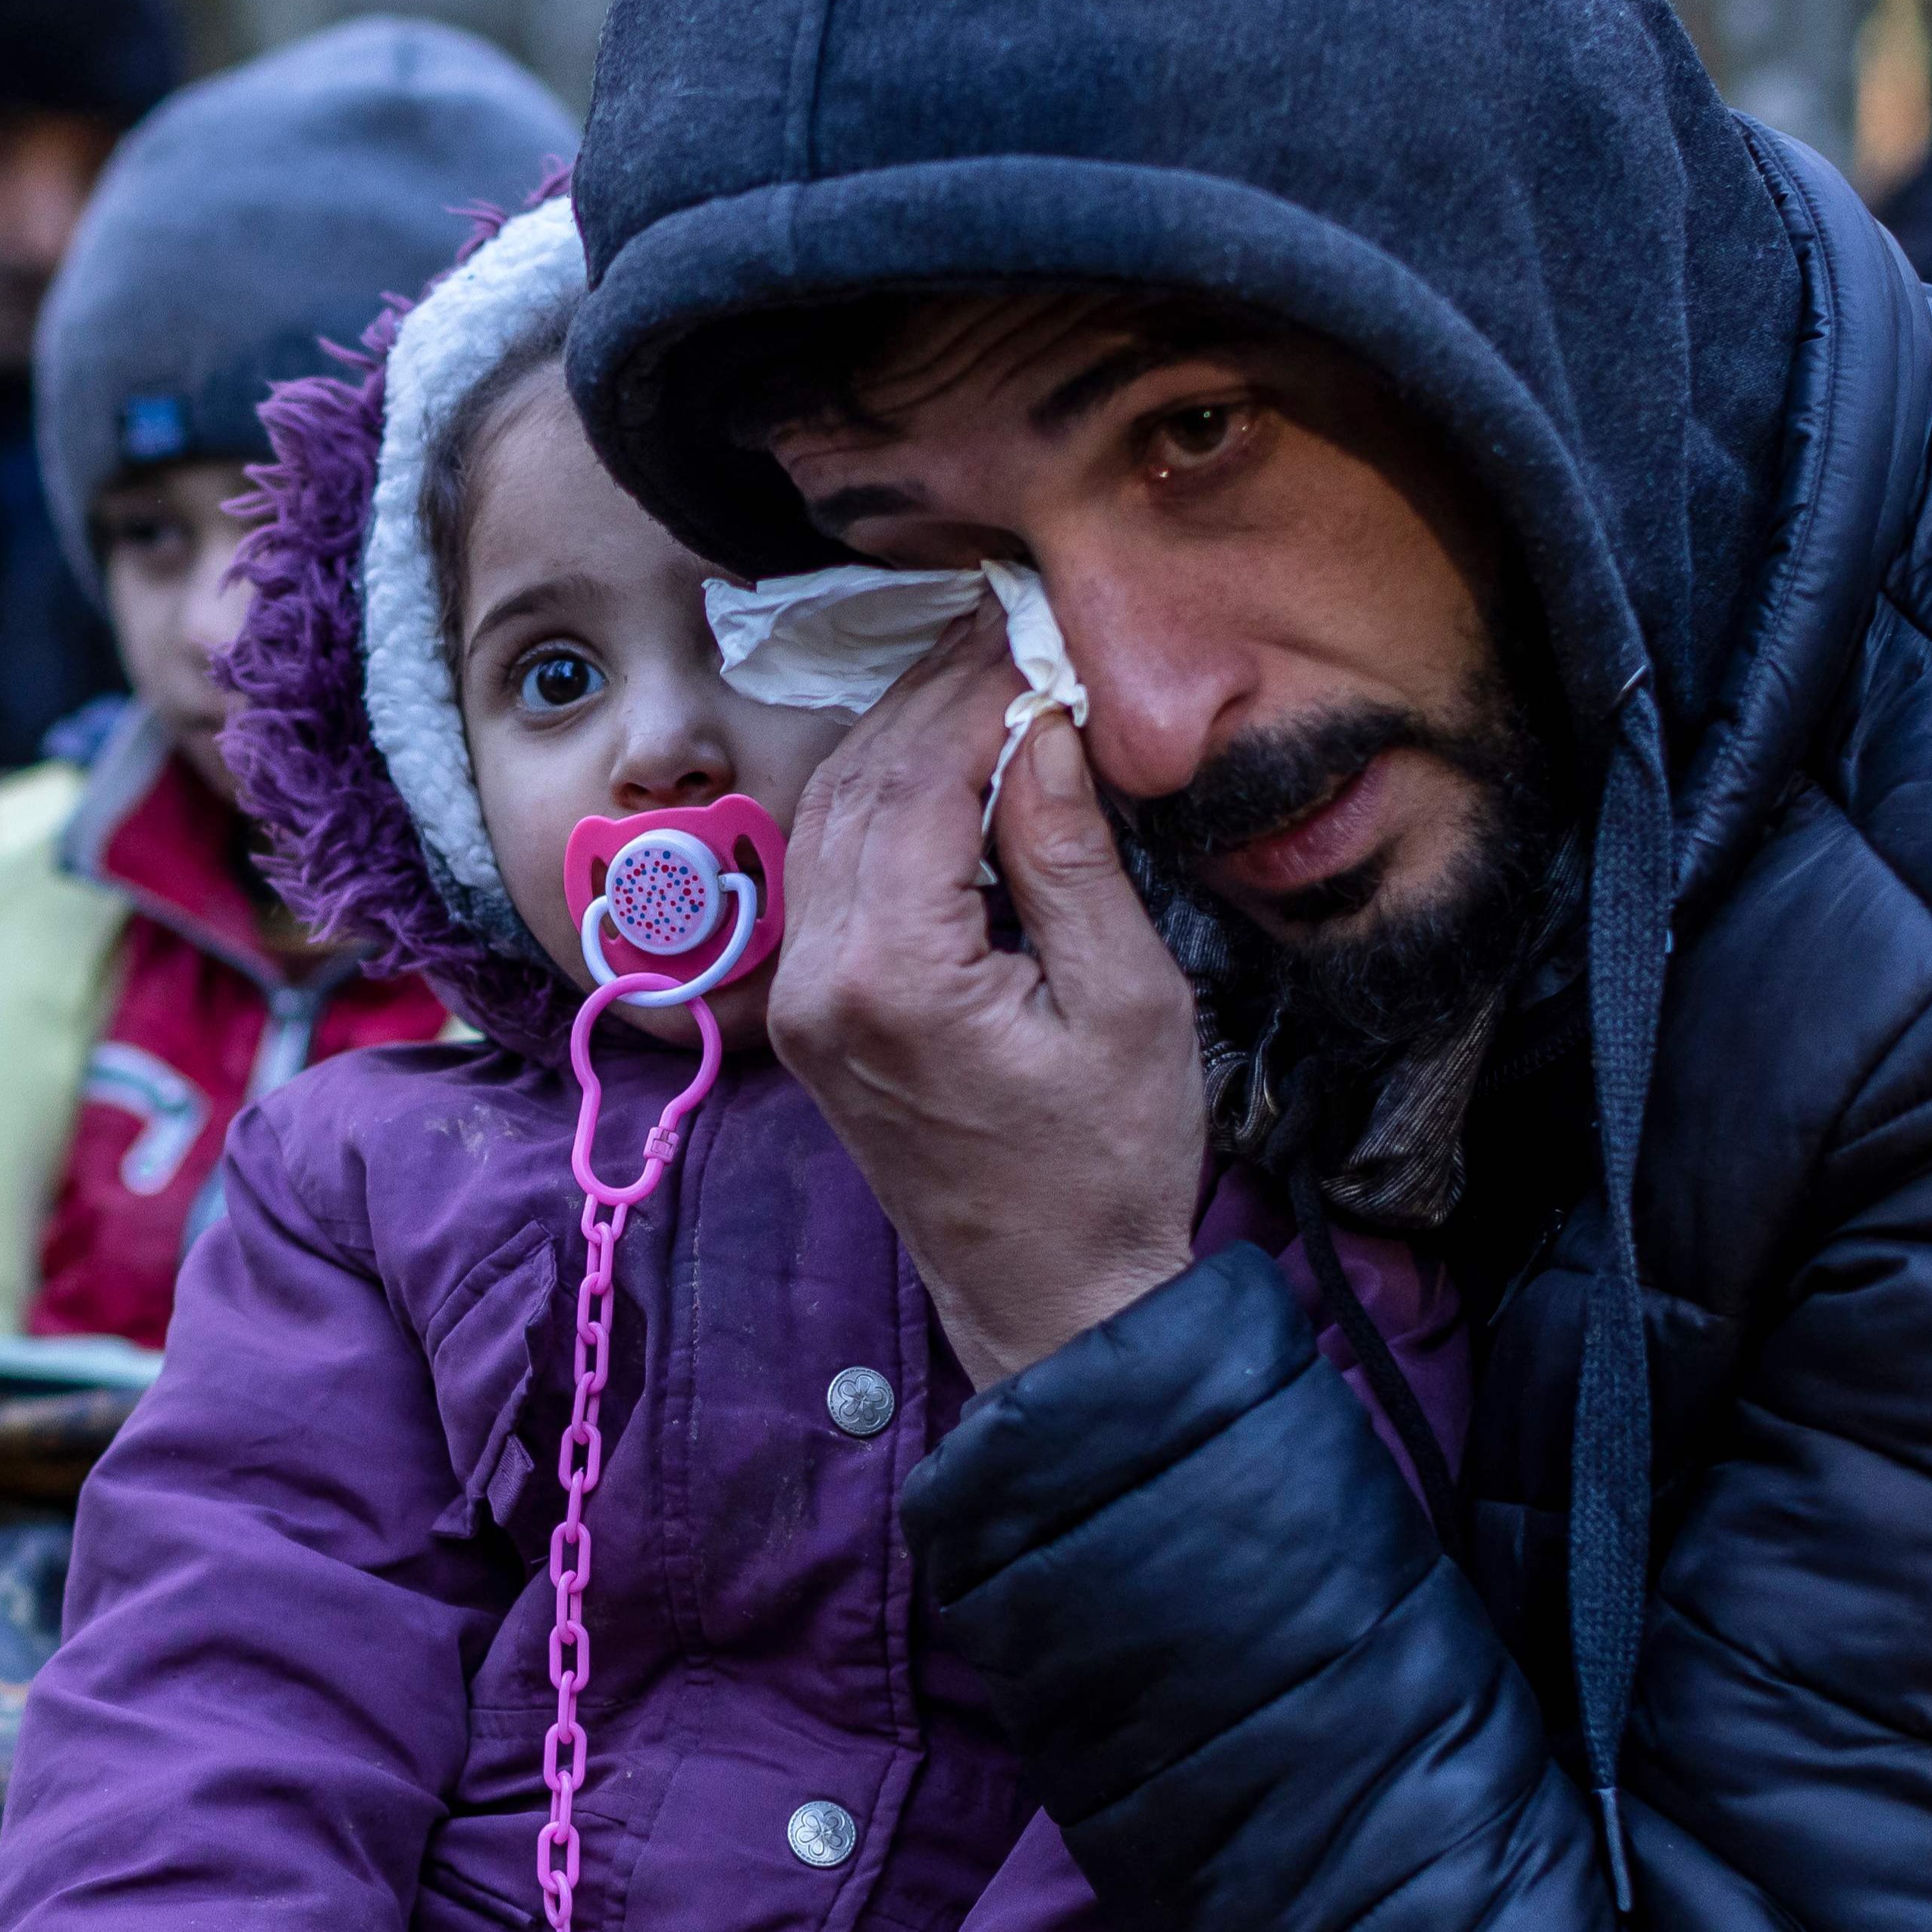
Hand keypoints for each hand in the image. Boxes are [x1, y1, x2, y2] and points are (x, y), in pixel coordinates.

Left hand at [773, 630, 1207, 1384]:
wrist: (1055, 1303)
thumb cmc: (1112, 1167)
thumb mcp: (1128, 1002)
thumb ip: (1071, 857)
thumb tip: (1042, 729)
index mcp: (894, 972)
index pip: (922, 777)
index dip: (977, 690)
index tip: (1029, 627)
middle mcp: (820, 978)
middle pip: (860, 782)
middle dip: (931, 695)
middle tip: (1001, 629)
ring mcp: (803, 1002)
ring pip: (828, 818)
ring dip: (896, 739)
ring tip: (974, 677)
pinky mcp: (812, 1020)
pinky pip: (824, 872)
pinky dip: (875, 802)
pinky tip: (934, 768)